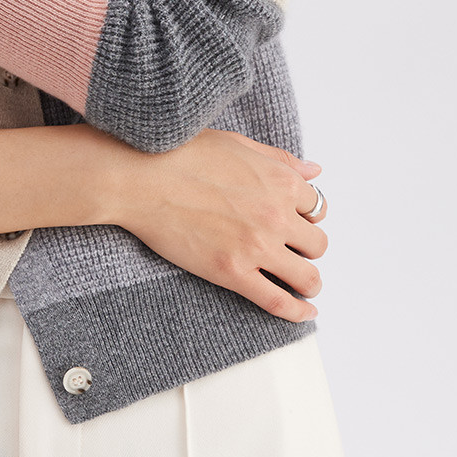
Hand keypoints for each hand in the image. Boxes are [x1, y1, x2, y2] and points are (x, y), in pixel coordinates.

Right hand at [106, 127, 328, 321]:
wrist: (139, 177)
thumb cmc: (179, 153)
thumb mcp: (235, 143)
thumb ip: (278, 159)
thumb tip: (314, 171)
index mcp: (279, 180)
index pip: (316, 206)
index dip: (307, 215)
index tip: (297, 221)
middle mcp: (276, 215)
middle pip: (317, 244)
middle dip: (306, 247)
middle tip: (292, 250)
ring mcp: (256, 246)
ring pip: (307, 277)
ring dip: (309, 282)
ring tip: (301, 284)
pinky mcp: (233, 273)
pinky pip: (278, 302)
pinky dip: (297, 312)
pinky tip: (303, 312)